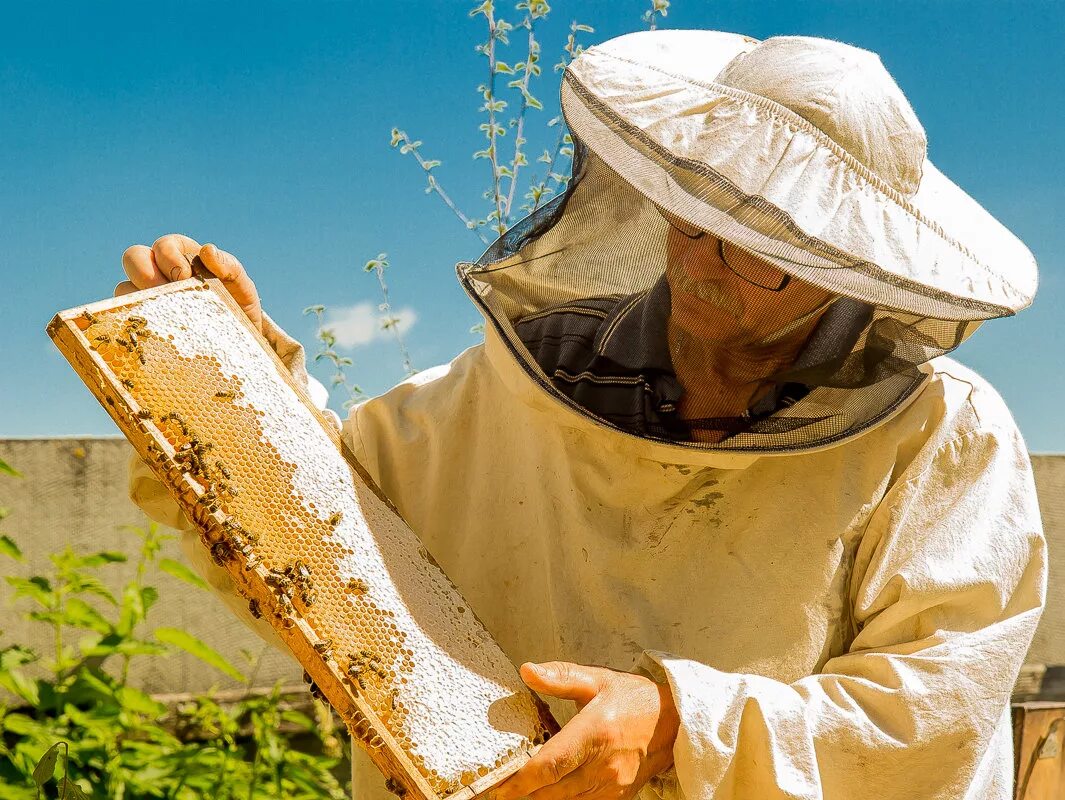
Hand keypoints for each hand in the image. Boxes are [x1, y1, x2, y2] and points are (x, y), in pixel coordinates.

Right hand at [116, 234, 262, 331]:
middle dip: (146, 273)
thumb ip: (229, 267)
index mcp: (181, 255)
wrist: (235, 340)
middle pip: (133, 258)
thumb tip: (208, 250)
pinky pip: (124, 317)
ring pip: (123, 288)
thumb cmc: (236, 305)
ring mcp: (146, 295)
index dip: (170, 258)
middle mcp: (158, 271)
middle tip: (167, 294)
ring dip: (139, 299)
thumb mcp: (240, 287)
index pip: (163, 245)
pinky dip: (133, 322)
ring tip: (162, 317)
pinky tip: (153, 333)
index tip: (186, 277)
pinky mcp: (141, 321)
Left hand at [492, 661, 678, 799]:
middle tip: (499, 793)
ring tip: (520, 794)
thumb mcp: (597, 679)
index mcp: (596, 732)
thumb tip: (527, 671)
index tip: (500, 787)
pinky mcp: (619, 797)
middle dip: (524, 795)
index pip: (551, 764)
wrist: (675, 722)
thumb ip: (560, 677)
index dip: (522, 781)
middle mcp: (604, 764)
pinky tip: (548, 795)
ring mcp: (613, 785)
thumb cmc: (634, 698)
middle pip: (553, 791)